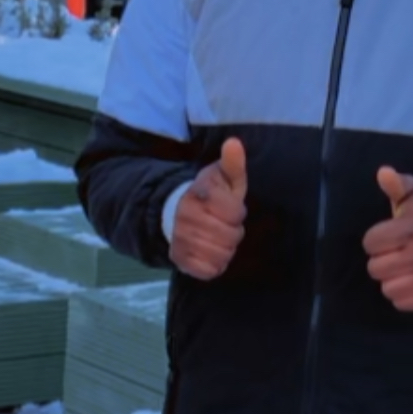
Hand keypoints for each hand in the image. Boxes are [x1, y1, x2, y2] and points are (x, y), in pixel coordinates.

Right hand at [169, 137, 247, 279]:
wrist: (176, 215)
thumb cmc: (209, 195)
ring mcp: (182, 240)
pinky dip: (215, 264)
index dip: (236, 212)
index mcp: (199, 194)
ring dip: (225, 248)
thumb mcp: (222, 177)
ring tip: (218, 238)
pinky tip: (211, 252)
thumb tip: (234, 143)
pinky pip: (209, 270)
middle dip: (232, 231)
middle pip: (230, 236)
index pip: (235, 212)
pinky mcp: (181, 261)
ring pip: (222, 254)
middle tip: (224, 225)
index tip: (229, 208)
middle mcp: (187, 217)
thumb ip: (232, 163)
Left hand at [363, 167, 412, 311]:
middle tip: (396, 252)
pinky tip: (412, 279)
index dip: (375, 239)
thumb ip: (397, 184)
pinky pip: (401, 303)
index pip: (370, 243)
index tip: (388, 235)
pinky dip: (402, 294)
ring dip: (391, 279)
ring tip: (404, 266)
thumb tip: (383, 172)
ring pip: (386, 289)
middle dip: (381, 260)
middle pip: (375, 268)